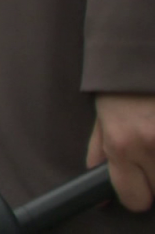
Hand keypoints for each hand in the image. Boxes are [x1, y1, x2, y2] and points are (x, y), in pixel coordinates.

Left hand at [87, 94, 154, 211]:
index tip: (140, 182)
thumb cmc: (122, 86)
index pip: (135, 199)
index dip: (138, 193)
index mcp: (122, 143)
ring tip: (154, 136)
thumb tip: (101, 199)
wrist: (140, 50)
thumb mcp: (103, 118)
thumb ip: (101, 157)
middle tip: (152, 151)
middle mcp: (150, 143)